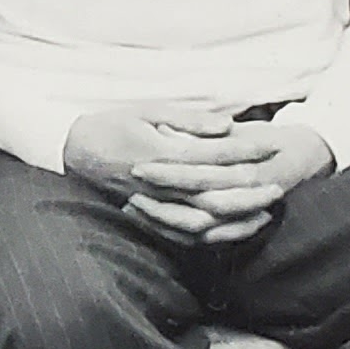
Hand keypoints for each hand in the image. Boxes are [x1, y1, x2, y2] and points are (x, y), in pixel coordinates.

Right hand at [61, 103, 323, 244]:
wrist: (71, 152)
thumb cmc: (111, 125)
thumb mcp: (149, 111)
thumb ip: (190, 120)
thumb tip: (227, 126)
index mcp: (162, 153)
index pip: (215, 154)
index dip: (247, 150)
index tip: (272, 145)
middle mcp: (159, 184)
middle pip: (216, 194)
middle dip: (250, 191)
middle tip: (278, 187)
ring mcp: (153, 205)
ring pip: (204, 220)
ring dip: (236, 219)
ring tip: (263, 212)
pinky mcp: (147, 218)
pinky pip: (183, 236)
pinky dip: (211, 236)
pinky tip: (232, 230)